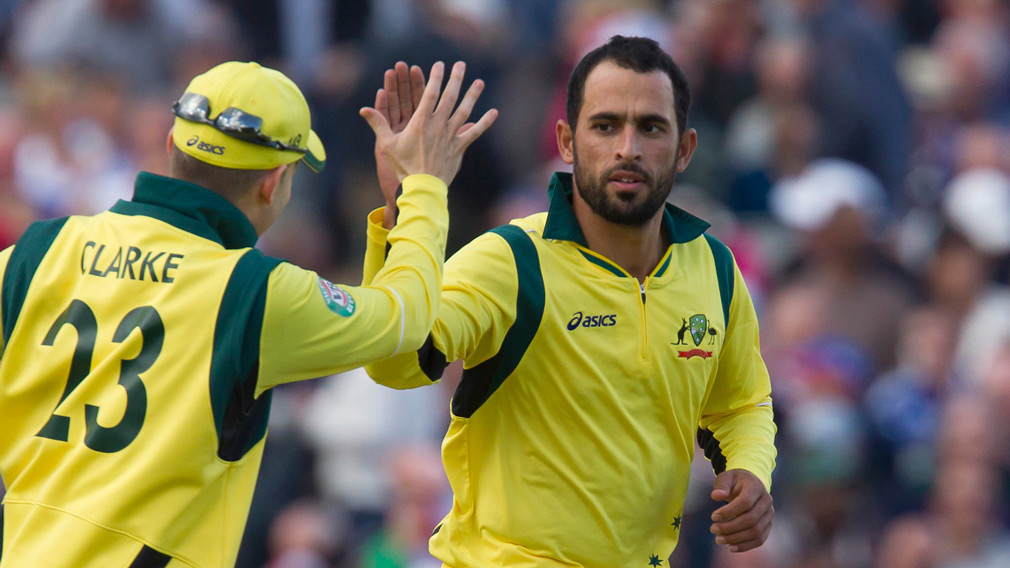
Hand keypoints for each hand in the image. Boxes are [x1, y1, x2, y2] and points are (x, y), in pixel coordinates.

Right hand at [360, 60, 497, 187]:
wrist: (421, 187)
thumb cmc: (402, 166)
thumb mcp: (386, 145)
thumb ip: (378, 124)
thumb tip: (363, 109)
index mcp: (421, 121)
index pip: (430, 93)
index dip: (435, 77)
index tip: (439, 64)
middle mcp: (438, 125)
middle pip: (450, 97)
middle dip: (456, 79)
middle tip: (461, 64)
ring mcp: (451, 136)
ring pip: (465, 111)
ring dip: (473, 95)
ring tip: (479, 82)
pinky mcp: (459, 148)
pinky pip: (474, 133)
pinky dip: (485, 123)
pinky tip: (494, 113)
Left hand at [710, 469, 773, 552]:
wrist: (750, 484)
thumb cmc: (735, 481)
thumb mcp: (726, 477)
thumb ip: (721, 486)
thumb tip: (716, 496)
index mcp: (756, 487)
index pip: (745, 502)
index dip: (729, 512)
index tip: (713, 516)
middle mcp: (767, 501)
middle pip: (751, 519)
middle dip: (730, 527)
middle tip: (713, 529)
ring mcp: (769, 514)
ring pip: (756, 532)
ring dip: (736, 538)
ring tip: (718, 539)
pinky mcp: (768, 525)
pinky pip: (760, 539)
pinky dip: (746, 545)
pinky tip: (731, 547)